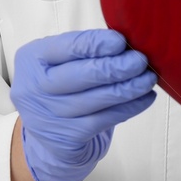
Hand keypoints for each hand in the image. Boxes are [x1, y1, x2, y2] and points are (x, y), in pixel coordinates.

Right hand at [10, 28, 157, 180]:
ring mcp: (49, 116)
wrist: (45, 137)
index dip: (96, 44)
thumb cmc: (59, 87)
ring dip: (129, 87)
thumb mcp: (58, 63)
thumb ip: (84, 51)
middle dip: (117, 66)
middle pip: (83, 75)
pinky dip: (129, 107)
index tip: (121, 41)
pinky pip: (105, 119)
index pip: (67, 47)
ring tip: (148, 78)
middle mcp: (35, 88)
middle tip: (141, 60)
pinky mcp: (66, 138)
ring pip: (98, 99)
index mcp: (32, 59)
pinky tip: (144, 98)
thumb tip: (126, 44)